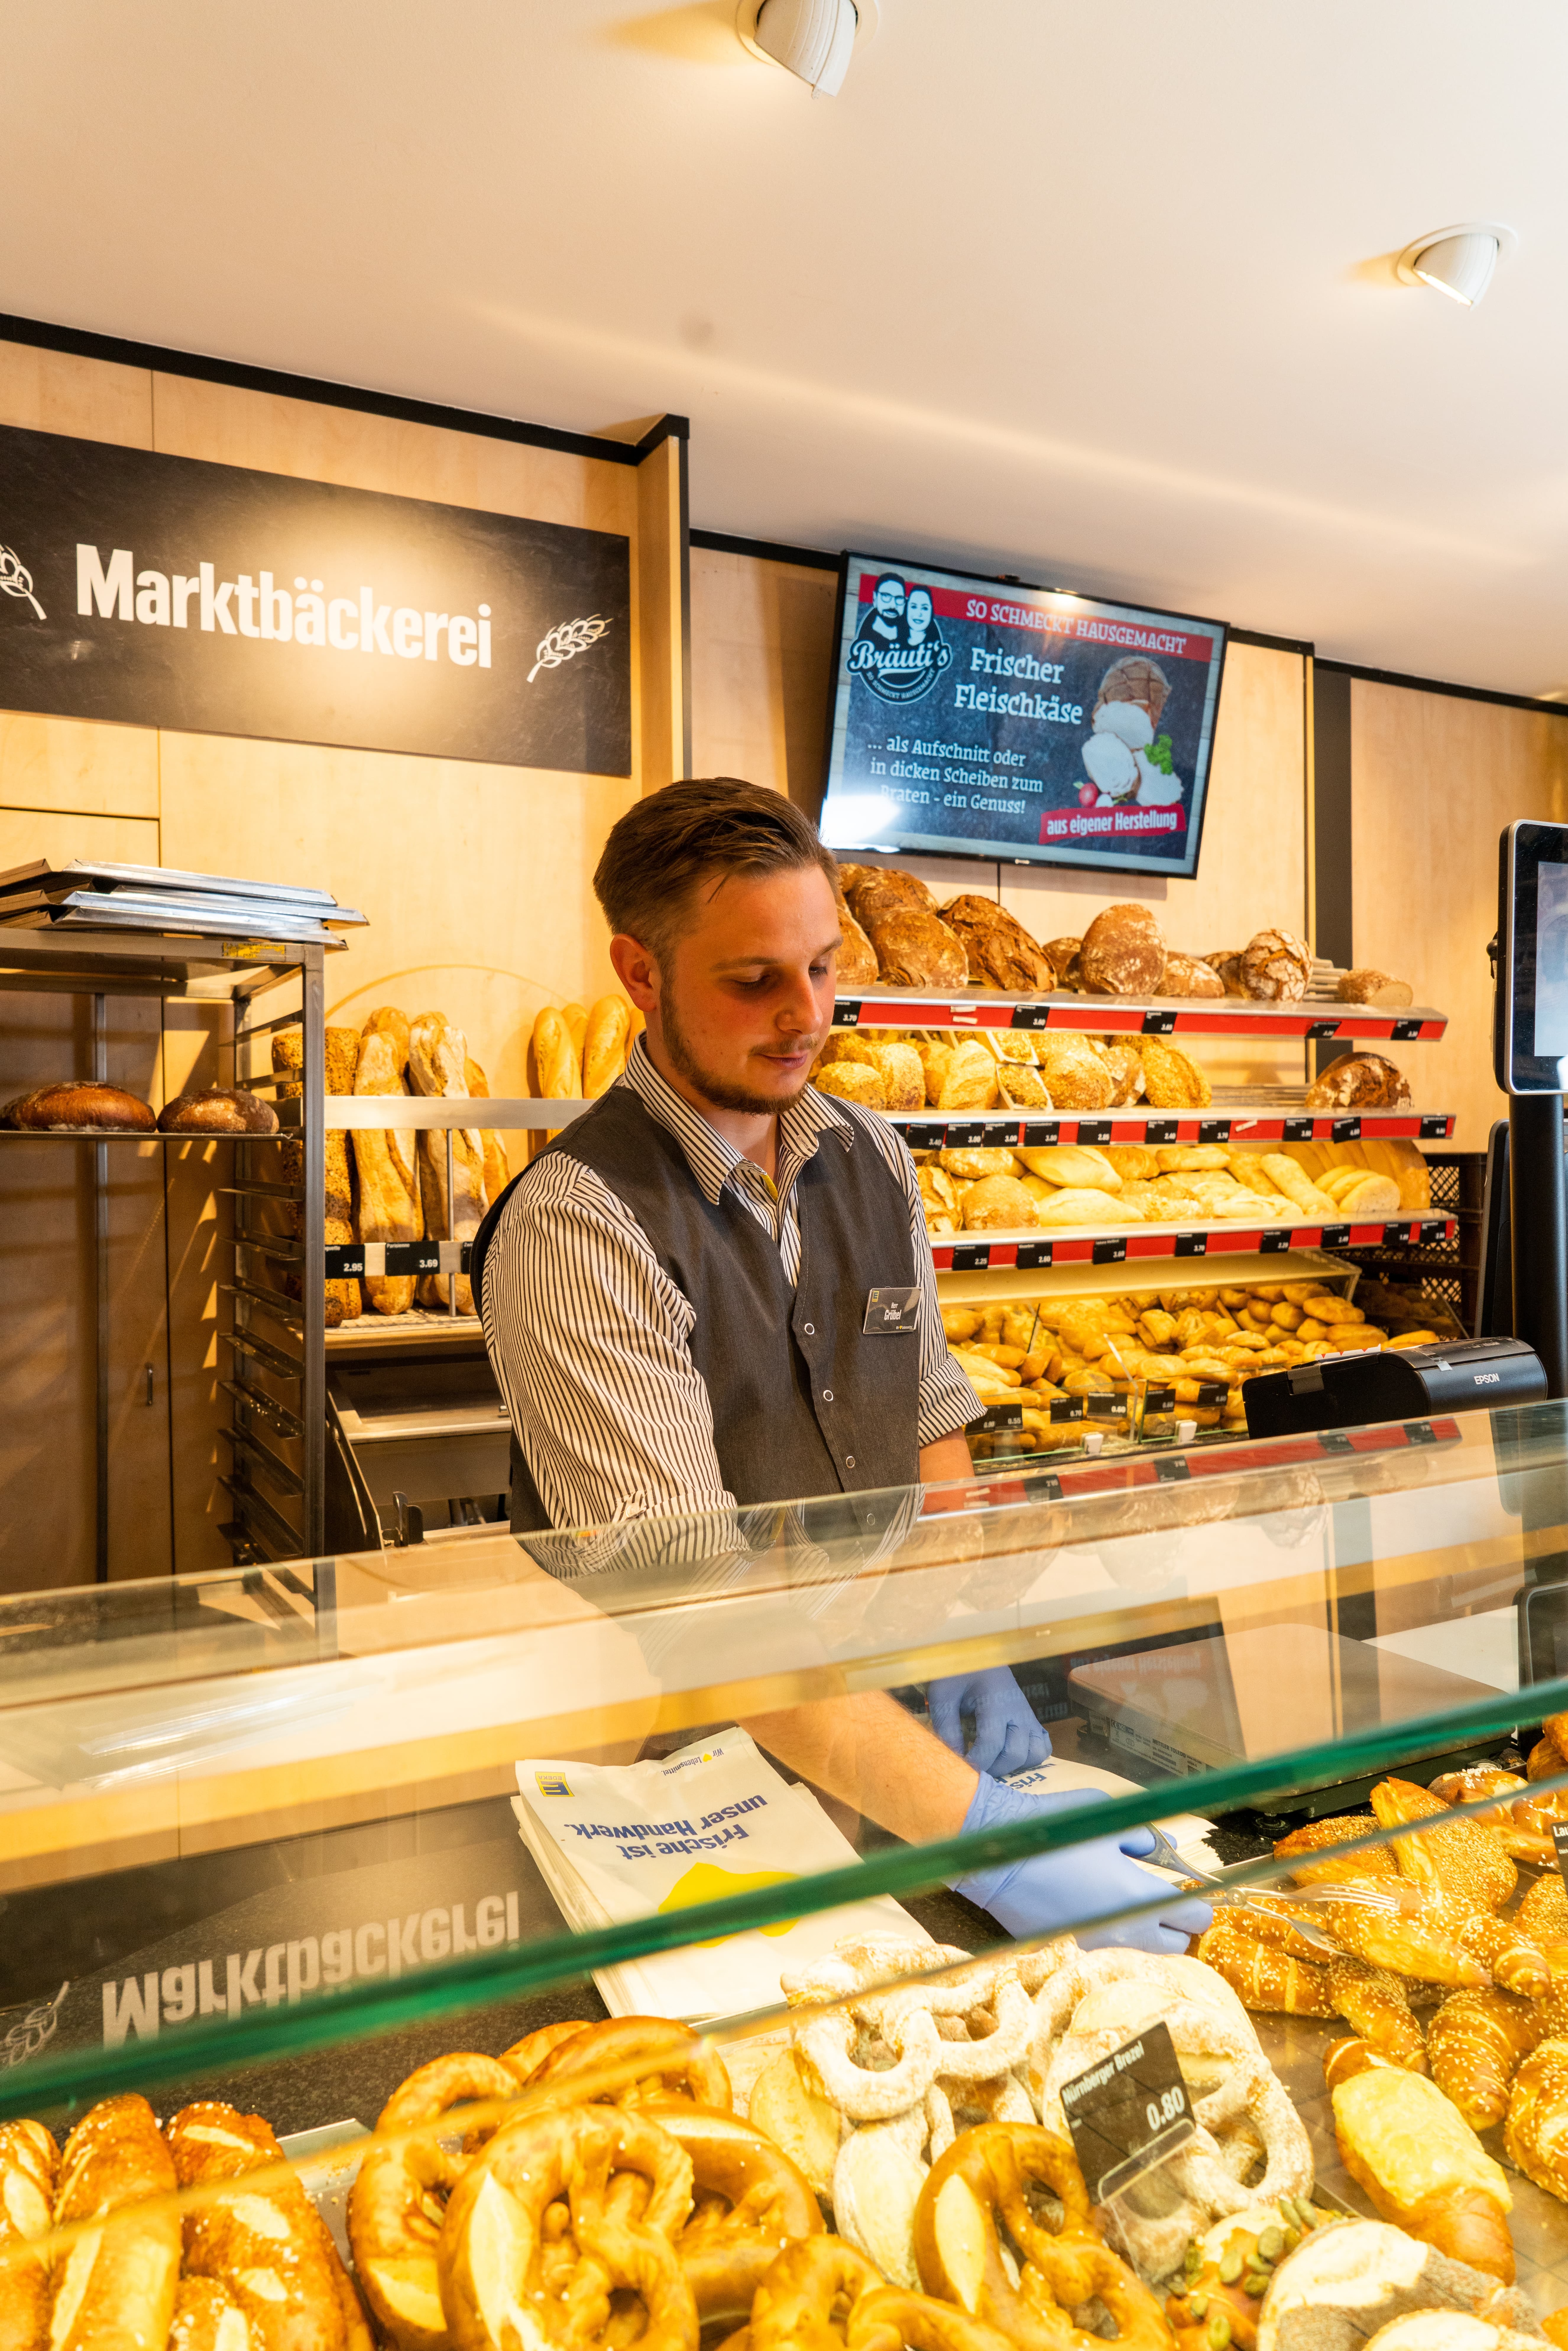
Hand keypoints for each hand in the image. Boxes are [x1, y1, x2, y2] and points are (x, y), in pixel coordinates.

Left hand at [927, 1667, 1050, 1776]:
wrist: (979, 1654)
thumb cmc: (959, 1674)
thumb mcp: (944, 1696)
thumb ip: (946, 1727)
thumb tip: (954, 1759)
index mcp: (996, 1700)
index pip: (991, 1742)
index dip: (976, 1761)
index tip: (960, 1769)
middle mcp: (1018, 1710)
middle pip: (1015, 1754)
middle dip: (992, 1768)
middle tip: (974, 1766)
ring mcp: (1029, 1716)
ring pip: (1035, 1754)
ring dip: (1013, 1765)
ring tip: (992, 1762)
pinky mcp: (1033, 1720)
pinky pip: (1043, 1747)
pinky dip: (1029, 1758)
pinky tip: (1009, 1756)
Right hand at [951, 1777, 1211, 1955]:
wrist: (998, 1856)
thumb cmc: (1055, 1830)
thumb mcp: (1107, 1819)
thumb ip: (1145, 1839)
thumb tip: (1170, 1852)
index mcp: (1140, 1896)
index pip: (1196, 1917)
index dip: (1196, 1903)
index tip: (1184, 1893)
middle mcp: (1126, 1932)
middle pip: (1178, 1946)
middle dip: (1173, 1926)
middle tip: (1154, 1902)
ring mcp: (1098, 1949)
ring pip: (1144, 1957)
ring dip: (1144, 1939)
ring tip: (1123, 1911)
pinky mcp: (1073, 1956)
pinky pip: (1107, 1956)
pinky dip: (1108, 1942)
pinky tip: (1090, 1919)